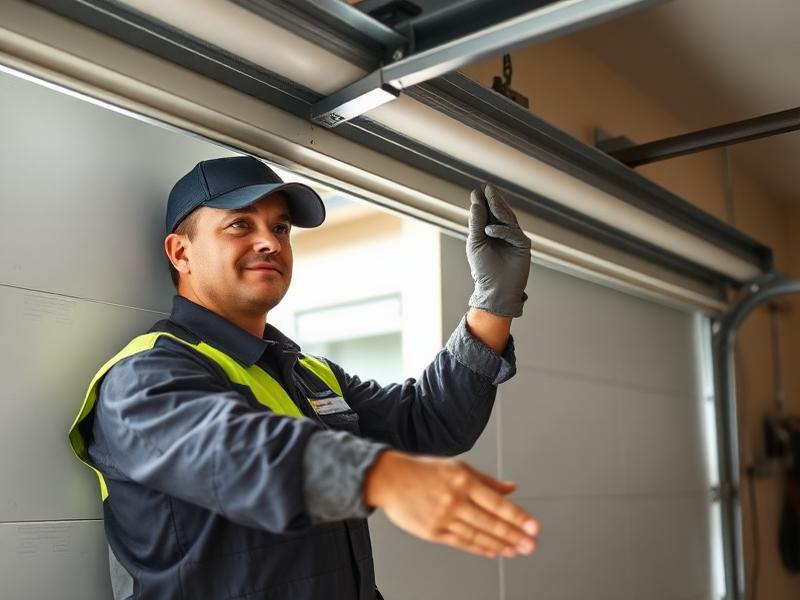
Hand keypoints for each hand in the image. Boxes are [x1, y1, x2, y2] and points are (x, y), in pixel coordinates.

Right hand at [364, 450, 539, 558]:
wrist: (388, 479)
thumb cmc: (421, 470)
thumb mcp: (456, 466)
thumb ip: (485, 480)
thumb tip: (510, 488)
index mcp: (462, 479)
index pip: (496, 502)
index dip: (517, 516)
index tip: (533, 526)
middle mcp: (454, 499)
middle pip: (490, 522)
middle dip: (513, 535)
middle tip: (530, 544)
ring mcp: (443, 517)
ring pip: (477, 534)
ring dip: (499, 544)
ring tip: (515, 550)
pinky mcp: (432, 532)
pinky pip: (461, 542)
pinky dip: (478, 548)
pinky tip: (492, 552)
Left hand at [467, 184, 530, 316]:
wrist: (494, 289)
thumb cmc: (482, 268)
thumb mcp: (475, 243)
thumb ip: (476, 224)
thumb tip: (476, 204)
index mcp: (490, 231)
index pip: (488, 213)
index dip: (483, 202)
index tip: (477, 190)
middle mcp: (503, 232)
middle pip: (499, 212)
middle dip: (493, 200)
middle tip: (486, 188)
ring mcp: (514, 238)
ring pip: (508, 219)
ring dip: (498, 208)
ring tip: (489, 198)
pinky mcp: (523, 246)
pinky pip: (512, 233)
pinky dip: (501, 230)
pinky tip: (490, 229)